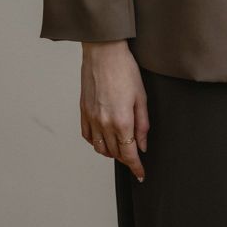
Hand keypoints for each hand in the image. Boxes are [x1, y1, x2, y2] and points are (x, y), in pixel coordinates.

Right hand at [79, 40, 149, 181]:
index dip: (136, 167)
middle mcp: (104, 124)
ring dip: (111, 152)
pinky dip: (96, 142)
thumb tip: (142, 145)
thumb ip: (143, 124)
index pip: (129, 154)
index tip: (140, 174)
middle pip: (115, 153)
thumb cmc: (124, 69)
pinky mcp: (83, 112)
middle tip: (133, 156)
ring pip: (100, 148)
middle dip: (126, 158)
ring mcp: (92, 118)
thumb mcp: (141, 96)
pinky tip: (103, 137)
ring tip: (119, 147)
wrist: (103, 53)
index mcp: (122, 121)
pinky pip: (88, 136)